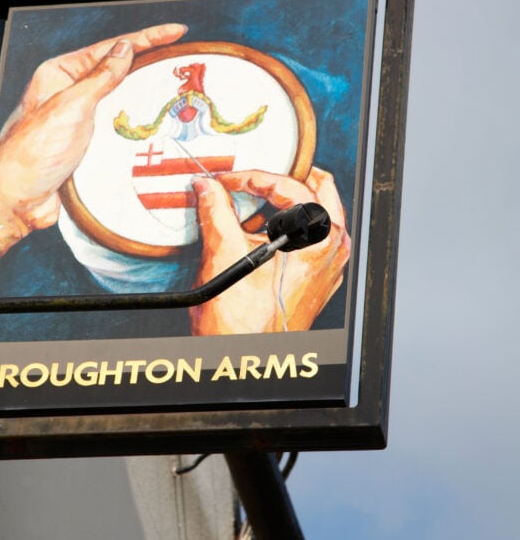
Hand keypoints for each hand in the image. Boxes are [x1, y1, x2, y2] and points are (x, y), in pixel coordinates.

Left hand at [0, 23, 186, 277]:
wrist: (19, 199)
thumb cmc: (32, 152)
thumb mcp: (70, 108)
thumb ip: (100, 78)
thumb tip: (125, 49)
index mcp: (61, 74)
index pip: (110, 49)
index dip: (146, 38)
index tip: (175, 31)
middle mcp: (70, 92)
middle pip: (117, 69)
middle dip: (148, 60)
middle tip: (181, 54)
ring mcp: (79, 117)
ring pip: (119, 97)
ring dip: (145, 92)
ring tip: (174, 85)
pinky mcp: (87, 142)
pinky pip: (117, 125)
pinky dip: (137, 121)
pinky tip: (155, 122)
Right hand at [188, 167, 350, 334]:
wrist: (245, 360)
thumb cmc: (243, 322)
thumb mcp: (224, 254)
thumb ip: (215, 211)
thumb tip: (207, 188)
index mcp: (318, 236)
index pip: (288, 185)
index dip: (250, 178)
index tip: (225, 182)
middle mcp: (331, 249)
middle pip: (315, 191)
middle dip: (278, 183)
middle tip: (248, 184)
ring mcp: (327, 266)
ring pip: (314, 216)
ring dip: (282, 207)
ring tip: (249, 213)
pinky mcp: (317, 280)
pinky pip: (310, 240)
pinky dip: (286, 231)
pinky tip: (257, 239)